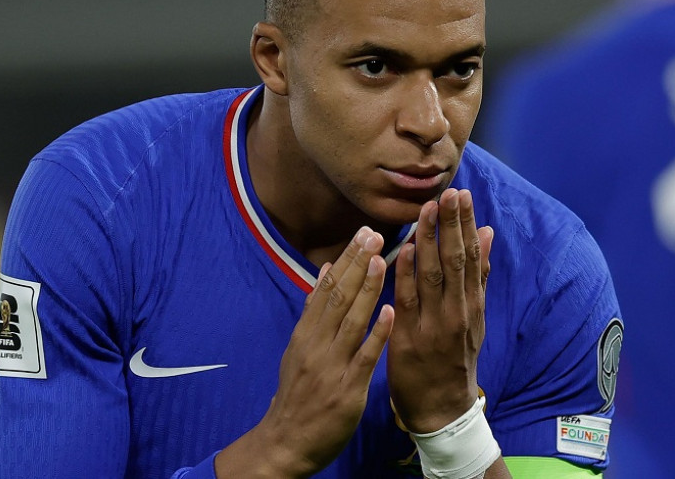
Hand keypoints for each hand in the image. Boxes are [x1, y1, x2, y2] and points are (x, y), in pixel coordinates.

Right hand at [215, 227, 393, 477]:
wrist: (285, 442)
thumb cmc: (298, 393)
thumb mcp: (299, 348)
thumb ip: (314, 311)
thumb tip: (325, 269)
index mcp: (306, 333)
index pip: (326, 288)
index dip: (346, 259)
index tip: (363, 232)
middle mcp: (316, 344)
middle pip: (337, 297)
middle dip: (357, 264)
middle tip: (375, 233)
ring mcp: (331, 366)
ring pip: (350, 321)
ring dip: (366, 289)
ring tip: (381, 260)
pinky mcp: (346, 389)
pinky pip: (363, 357)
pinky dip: (376, 334)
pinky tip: (388, 311)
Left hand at [388, 188, 494, 433]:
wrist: (442, 407)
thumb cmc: (455, 357)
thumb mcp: (475, 315)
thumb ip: (479, 275)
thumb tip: (487, 233)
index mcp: (472, 304)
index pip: (472, 256)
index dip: (466, 225)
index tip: (461, 195)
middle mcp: (457, 312)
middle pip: (456, 261)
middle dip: (452, 225)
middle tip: (449, 193)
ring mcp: (434, 326)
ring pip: (433, 277)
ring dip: (430, 241)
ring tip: (427, 210)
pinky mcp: (410, 340)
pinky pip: (408, 301)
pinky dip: (407, 275)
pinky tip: (405, 250)